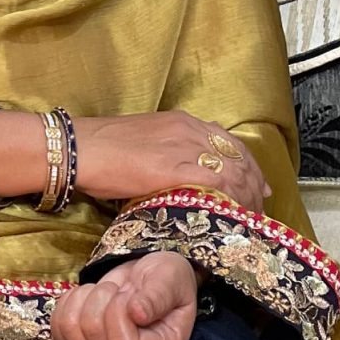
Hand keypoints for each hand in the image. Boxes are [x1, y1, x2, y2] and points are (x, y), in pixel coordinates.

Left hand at [51, 252, 197, 339]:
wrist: (151, 278)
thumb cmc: (167, 279)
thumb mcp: (170, 279)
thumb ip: (158, 296)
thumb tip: (137, 313)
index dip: (117, 314)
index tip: (129, 295)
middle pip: (93, 336)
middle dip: (102, 298)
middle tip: (120, 290)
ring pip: (72, 333)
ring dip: (85, 300)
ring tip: (105, 292)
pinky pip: (59, 329)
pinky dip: (68, 303)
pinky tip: (87, 295)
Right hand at [75, 111, 270, 212]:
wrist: (81, 148)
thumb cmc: (105, 147)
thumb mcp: (147, 140)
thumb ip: (171, 150)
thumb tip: (188, 173)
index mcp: (182, 121)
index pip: (230, 142)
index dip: (249, 165)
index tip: (257, 185)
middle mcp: (188, 130)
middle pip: (237, 157)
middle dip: (253, 184)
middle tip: (258, 208)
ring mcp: (182, 148)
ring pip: (232, 172)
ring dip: (245, 198)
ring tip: (248, 218)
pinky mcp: (174, 169)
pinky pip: (216, 185)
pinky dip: (230, 201)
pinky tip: (232, 216)